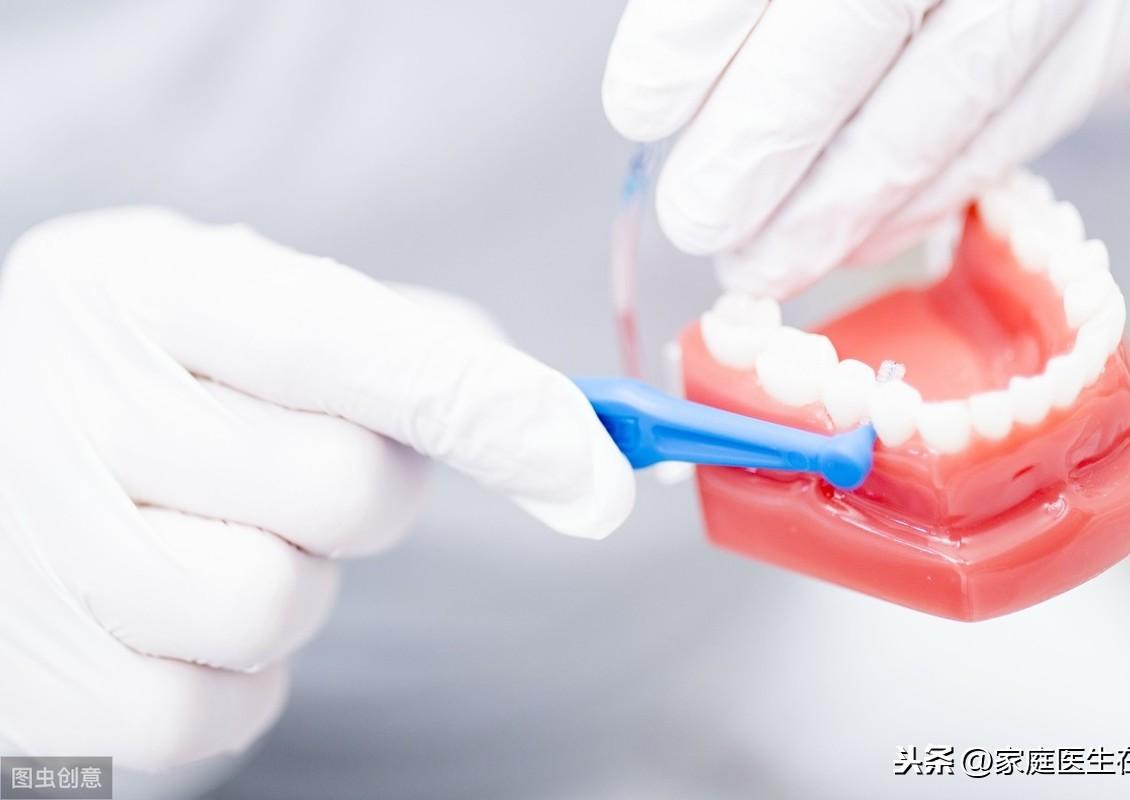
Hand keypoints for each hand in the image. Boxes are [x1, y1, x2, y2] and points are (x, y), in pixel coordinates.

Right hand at [0, 208, 633, 768]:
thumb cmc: (154, 373)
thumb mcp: (241, 303)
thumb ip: (396, 339)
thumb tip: (550, 418)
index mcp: (143, 286)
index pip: (342, 340)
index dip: (485, 402)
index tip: (588, 465)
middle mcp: (71, 400)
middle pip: (339, 485)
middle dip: (374, 492)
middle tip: (311, 468)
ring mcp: (37, 543)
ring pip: (272, 602)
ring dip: (297, 583)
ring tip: (230, 536)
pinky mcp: (39, 677)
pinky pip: (213, 709)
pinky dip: (236, 675)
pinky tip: (185, 615)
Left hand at [603, 0, 1129, 296]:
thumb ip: (742, 4)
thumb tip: (667, 87)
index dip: (700, 27)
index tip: (642, 105)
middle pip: (867, 13)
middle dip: (767, 137)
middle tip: (700, 218)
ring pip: (953, 88)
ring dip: (842, 200)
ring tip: (761, 264)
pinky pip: (1028, 120)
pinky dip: (928, 194)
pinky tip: (858, 237)